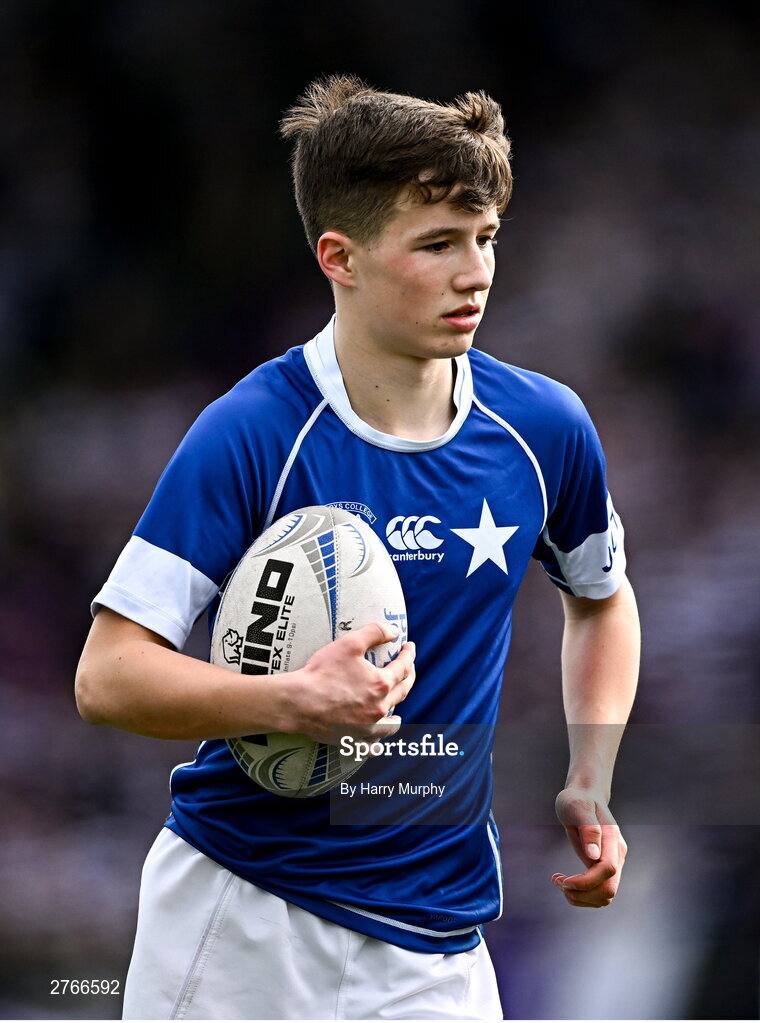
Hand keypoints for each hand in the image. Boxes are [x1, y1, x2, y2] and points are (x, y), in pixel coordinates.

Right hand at [281, 621, 415, 743]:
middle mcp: (379, 708)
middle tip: (408, 669)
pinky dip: (378, 743)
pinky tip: (379, 740)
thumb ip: (374, 632)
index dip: (408, 655)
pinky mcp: (353, 740)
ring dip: (397, 713)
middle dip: (408, 677)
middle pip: (402, 692)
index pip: (403, 667)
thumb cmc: (321, 672)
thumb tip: (394, 631)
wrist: (298, 702)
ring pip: (392, 723)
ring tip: (396, 708)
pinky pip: (372, 747)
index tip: (409, 647)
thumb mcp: (349, 643)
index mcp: (380, 684)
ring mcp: (367, 727)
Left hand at [551, 786, 627, 907]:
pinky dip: (582, 895)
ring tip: (560, 883)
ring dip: (581, 897)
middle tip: (558, 882)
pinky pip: (599, 892)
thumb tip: (594, 856)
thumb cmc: (577, 799)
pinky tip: (566, 883)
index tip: (563, 879)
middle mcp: (617, 854)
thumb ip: (589, 829)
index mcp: (612, 840)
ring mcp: (613, 862)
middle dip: (582, 894)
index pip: (607, 870)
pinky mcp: (604, 868)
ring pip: (605, 896)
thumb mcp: (577, 807)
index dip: (585, 881)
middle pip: (608, 890)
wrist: (584, 796)